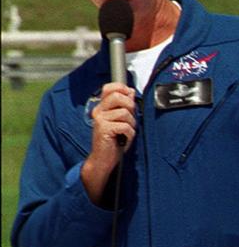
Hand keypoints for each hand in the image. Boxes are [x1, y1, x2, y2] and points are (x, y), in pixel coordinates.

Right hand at [81, 81, 136, 203]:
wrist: (103, 158)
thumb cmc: (113, 140)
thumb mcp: (120, 120)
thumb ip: (124, 106)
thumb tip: (131, 91)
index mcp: (102, 107)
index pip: (110, 88)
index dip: (123, 89)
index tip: (129, 96)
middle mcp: (99, 111)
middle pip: (119, 96)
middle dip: (130, 107)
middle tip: (129, 118)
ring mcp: (100, 119)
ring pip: (125, 113)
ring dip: (131, 124)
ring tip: (125, 132)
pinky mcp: (103, 129)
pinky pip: (125, 126)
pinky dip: (129, 134)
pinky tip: (123, 139)